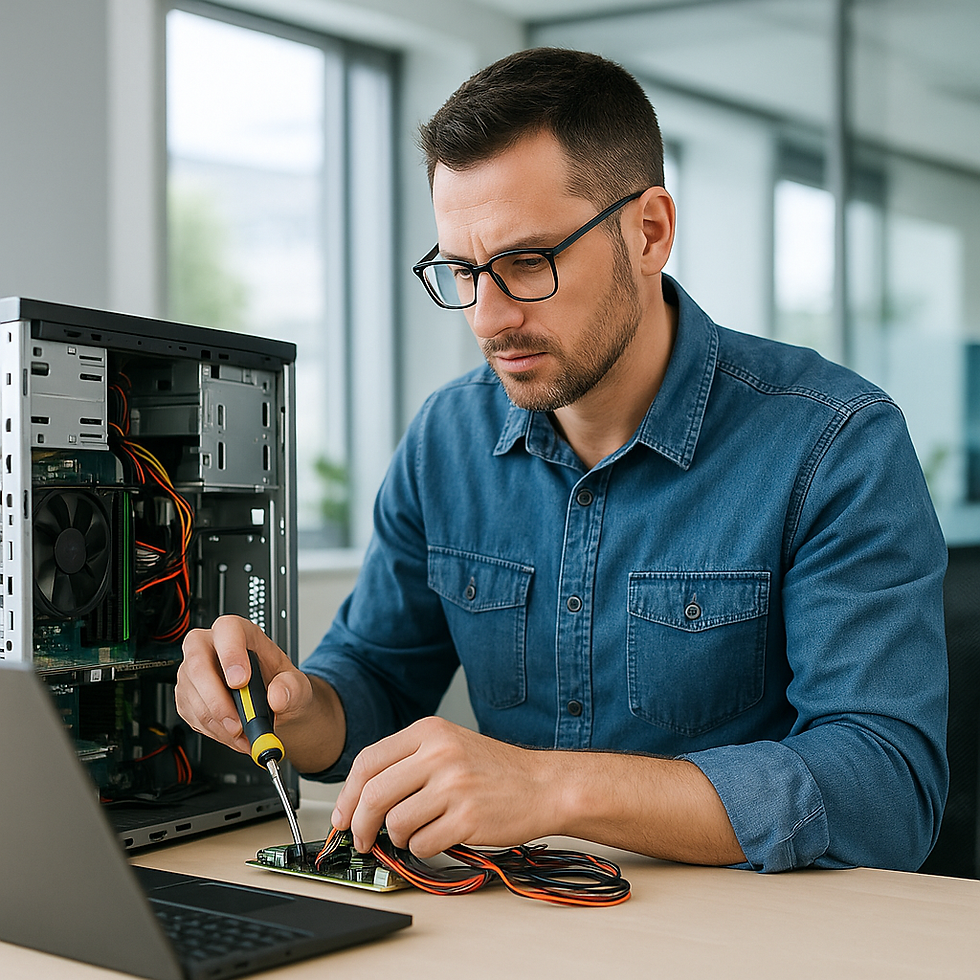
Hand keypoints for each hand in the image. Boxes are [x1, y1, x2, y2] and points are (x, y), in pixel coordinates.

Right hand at [176, 614, 342, 771]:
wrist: (275, 707)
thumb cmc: (281, 686)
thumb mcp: (297, 685)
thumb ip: (292, 687)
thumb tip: (277, 696)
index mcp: (242, 633)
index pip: (227, 629)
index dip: (230, 654)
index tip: (240, 682)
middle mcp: (212, 647)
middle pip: (198, 662)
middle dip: (217, 699)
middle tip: (238, 723)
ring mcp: (194, 671)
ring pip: (192, 695)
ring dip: (218, 723)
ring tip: (244, 733)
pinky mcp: (187, 697)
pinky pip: (191, 715)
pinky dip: (213, 731)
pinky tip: (233, 734)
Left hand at [330, 716, 558, 858]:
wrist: (543, 785)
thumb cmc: (494, 770)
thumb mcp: (448, 746)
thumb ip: (407, 763)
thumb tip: (359, 799)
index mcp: (429, 731)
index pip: (368, 761)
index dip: (348, 795)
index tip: (343, 815)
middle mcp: (439, 753)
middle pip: (374, 794)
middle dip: (360, 825)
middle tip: (362, 839)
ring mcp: (454, 785)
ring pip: (395, 823)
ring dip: (398, 838)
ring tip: (416, 832)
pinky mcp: (467, 818)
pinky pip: (422, 843)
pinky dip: (422, 847)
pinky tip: (438, 836)